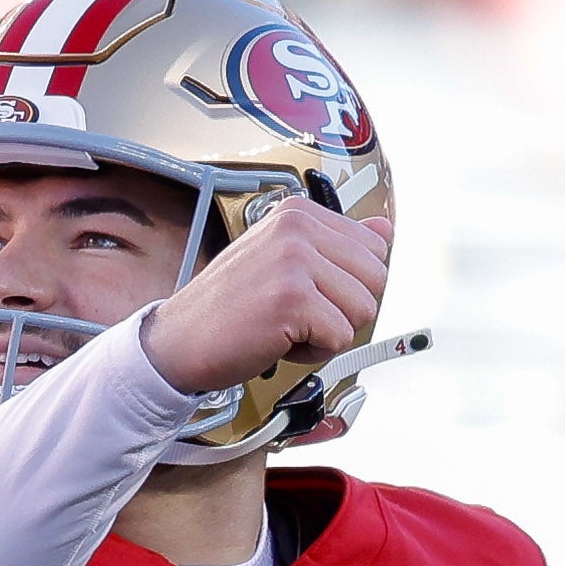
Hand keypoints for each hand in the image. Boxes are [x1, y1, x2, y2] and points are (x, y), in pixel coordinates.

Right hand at [139, 194, 391, 402]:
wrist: (179, 341)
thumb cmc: (228, 308)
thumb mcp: (284, 262)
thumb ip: (337, 244)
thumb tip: (385, 231)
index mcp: (298, 213)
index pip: (373, 249)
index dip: (346, 284)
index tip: (306, 292)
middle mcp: (298, 228)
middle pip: (376, 278)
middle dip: (344, 309)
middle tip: (297, 314)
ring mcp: (295, 261)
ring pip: (364, 309)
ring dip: (329, 332)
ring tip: (287, 326)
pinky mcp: (292, 300)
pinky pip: (341, 337)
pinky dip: (313, 353)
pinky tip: (279, 341)